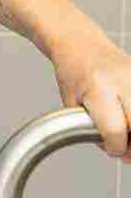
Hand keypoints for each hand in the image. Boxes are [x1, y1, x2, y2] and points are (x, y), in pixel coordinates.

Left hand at [51, 35, 130, 162]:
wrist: (81, 43)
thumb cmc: (73, 73)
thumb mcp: (72, 103)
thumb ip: (92, 129)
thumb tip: (122, 154)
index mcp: (98, 89)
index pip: (115, 131)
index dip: (115, 147)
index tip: (111, 149)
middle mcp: (123, 81)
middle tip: (126, 148)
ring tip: (128, 133)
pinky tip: (128, 118)